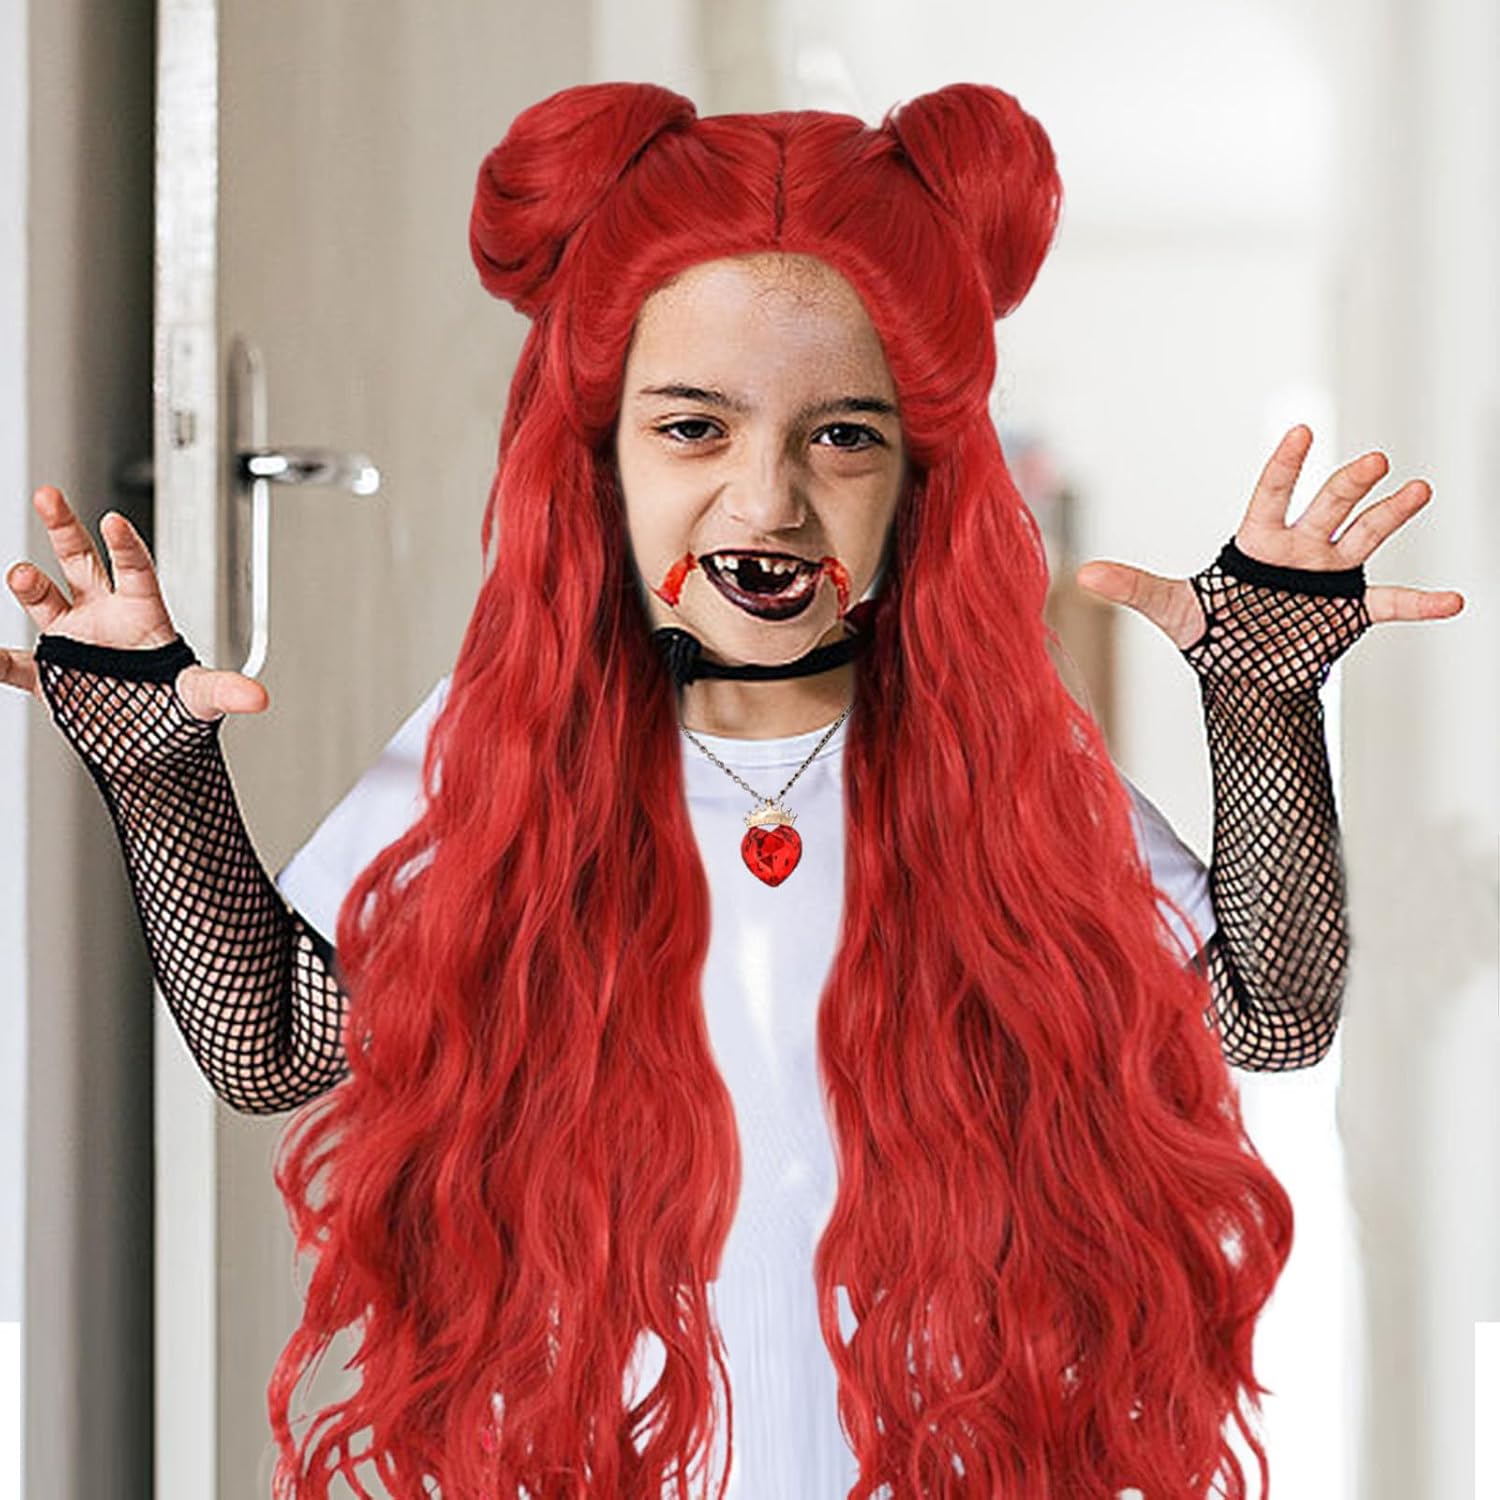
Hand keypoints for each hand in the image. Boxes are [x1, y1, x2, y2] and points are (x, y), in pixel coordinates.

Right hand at [3, 484, 269, 720]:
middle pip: (81, 561)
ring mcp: (75, 642)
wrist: (149, 742)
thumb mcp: (201, 697)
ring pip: (45, 600)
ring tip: (19, 574)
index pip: (135, 570)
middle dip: (64, 527)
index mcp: (142, 614)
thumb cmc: (175, 707)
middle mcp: (103, 617)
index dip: (126, 546)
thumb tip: (258, 698)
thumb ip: (224, 691)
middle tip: (47, 493)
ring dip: (29, 585)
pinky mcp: (50, 675)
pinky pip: (17, 664)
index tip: (114, 520)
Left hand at [1073, 425, 1465, 648]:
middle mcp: (1299, 551)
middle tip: (1373, 460)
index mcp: (1257, 543)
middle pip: (1327, 507)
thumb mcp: (1172, 609)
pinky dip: (1423, 603)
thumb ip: (1135, 588)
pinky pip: (1393, 603)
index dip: (1286, 463)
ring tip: (1419, 488)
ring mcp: (1328, 578)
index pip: (1273, 493)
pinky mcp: (1350, 612)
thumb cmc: (1211, 634)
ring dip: (1391, 515)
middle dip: (1349, 484)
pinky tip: (1456, 601)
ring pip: (1364, 536)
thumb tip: (1084, 574)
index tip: (1300, 428)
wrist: (1242, 676)